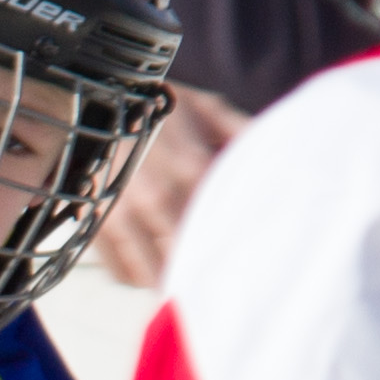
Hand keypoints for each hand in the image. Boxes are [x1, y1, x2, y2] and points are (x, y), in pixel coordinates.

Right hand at [93, 86, 240, 287]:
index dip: (238, 251)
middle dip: (205, 274)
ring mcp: (122, 213)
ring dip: (172, 283)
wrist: (101, 93)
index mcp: (192, 170)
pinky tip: (154, 271)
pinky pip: (121, 271)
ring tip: (188, 286)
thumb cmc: (162, 106)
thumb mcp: (210, 110)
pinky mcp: (96, 222)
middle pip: (188, 259)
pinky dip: (139, 278)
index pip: (222, 228)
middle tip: (221, 285)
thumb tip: (283, 163)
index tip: (250, 264)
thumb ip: (245, 137)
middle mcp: (156, 197)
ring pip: (153, 274)